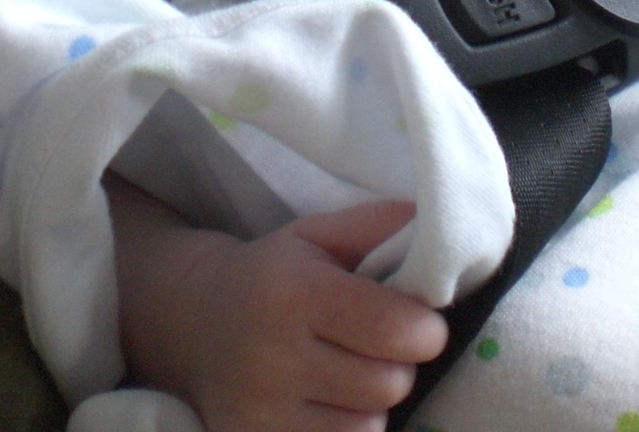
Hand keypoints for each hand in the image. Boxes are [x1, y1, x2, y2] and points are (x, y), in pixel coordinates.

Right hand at [107, 178, 448, 431]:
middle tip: (382, 346)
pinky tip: (332, 404)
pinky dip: (349, 430)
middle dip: (400, 364)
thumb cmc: (274, 273)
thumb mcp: (318, 234)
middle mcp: (273, 356)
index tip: (424, 322)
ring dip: (374, 403)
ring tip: (352, 374)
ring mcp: (260, 413)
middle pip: (388, 383)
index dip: (425, 329)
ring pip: (369, 427)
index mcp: (294, 291)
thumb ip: (378, 226)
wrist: (195, 322)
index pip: (392, 327)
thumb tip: (443, 228)